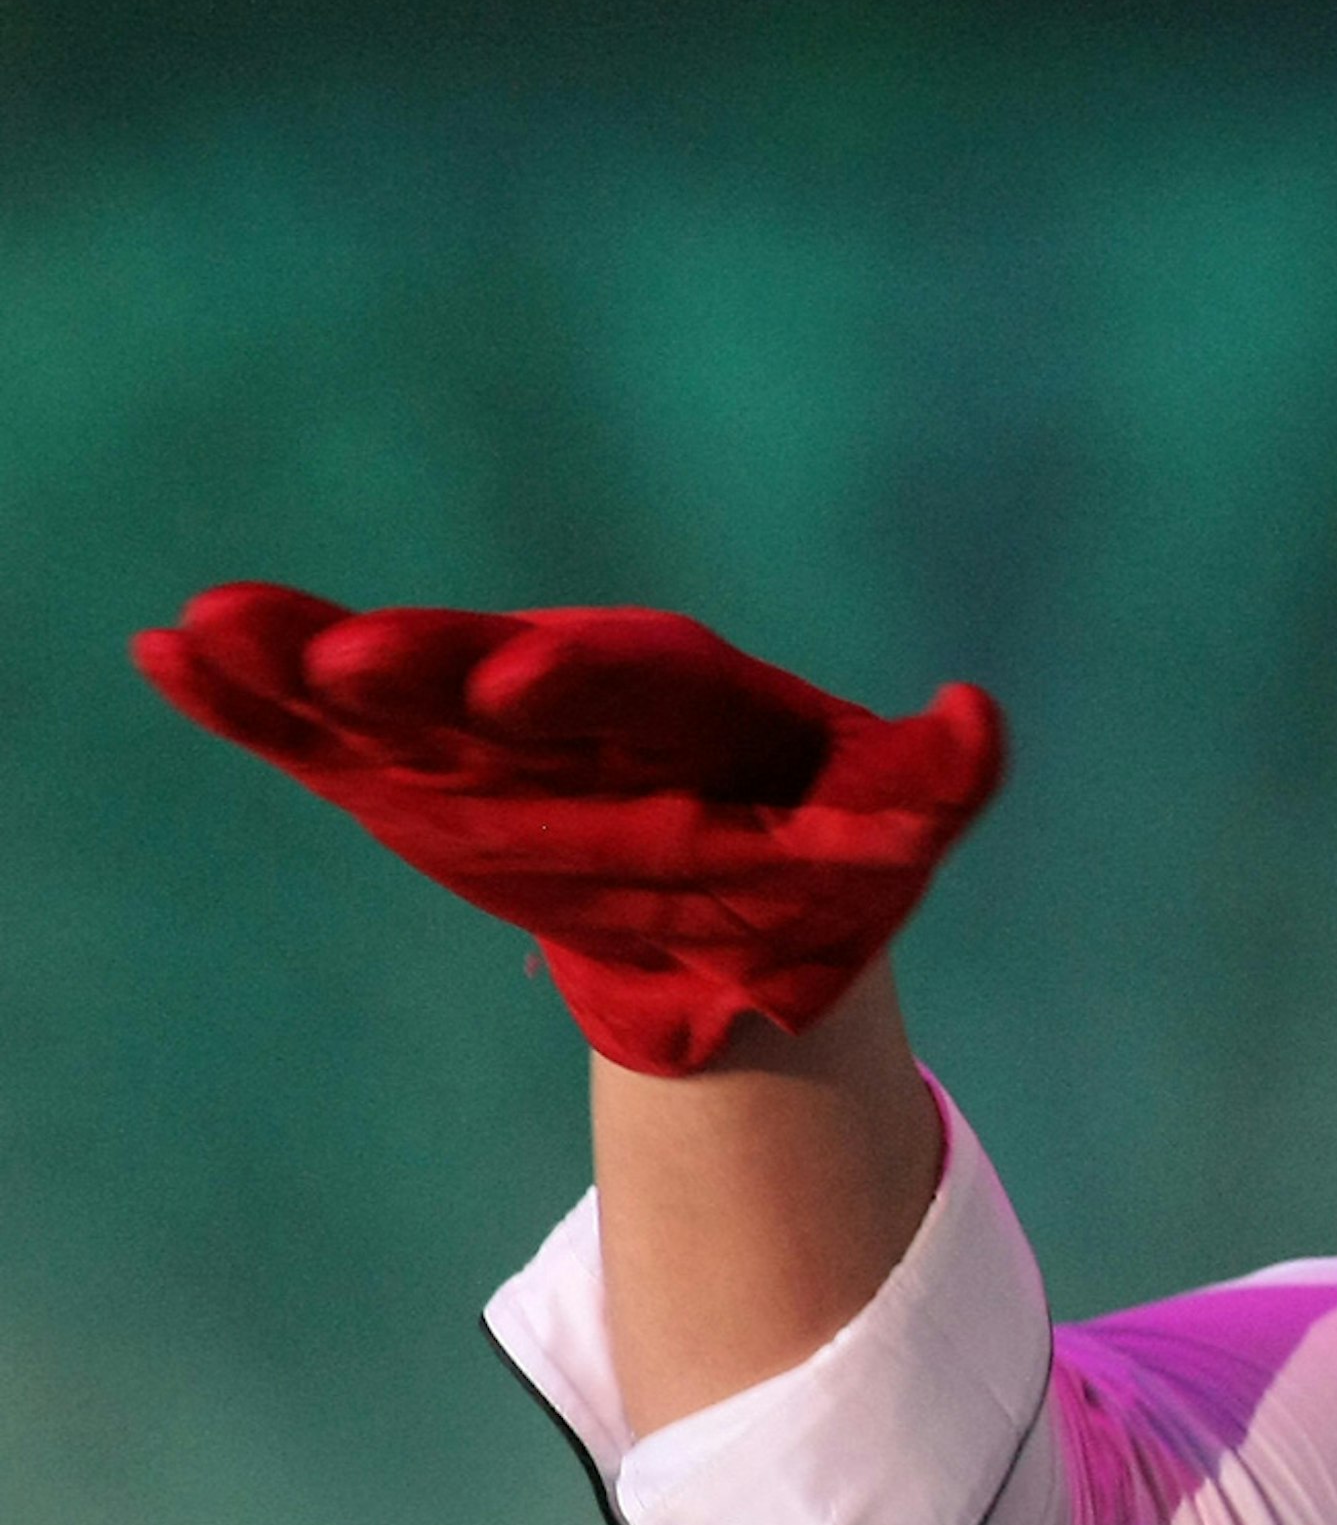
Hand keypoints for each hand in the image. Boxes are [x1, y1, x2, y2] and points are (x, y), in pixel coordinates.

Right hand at [135, 582, 1004, 1076]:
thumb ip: (942, 779)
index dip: (577, 680)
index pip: (634, 678)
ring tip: (211, 627)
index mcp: (692, 702)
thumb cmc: (829, 854)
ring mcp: (484, 738)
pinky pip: (328, 739)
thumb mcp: (899, 824)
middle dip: (425, 666)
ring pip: (392, 696)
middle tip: (342, 658)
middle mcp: (575, 701)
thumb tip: (977, 716)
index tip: (517, 682)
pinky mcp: (420, 780)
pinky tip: (170, 654)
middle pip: (492, 672)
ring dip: (301, 661)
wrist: (745, 898)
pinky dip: (253, 703)